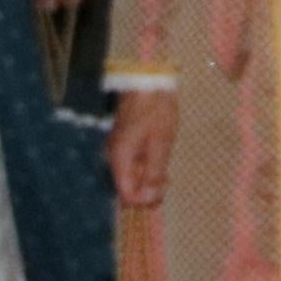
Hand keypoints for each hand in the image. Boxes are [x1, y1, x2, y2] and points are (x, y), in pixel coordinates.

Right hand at [108, 89, 178, 206]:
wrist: (148, 81)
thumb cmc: (155, 110)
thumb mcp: (160, 143)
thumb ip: (154, 172)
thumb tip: (150, 198)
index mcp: (120, 158)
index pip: (126, 194)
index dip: (144, 200)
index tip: (161, 194)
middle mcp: (114, 158)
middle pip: (127, 187)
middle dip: (148, 190)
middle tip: (167, 183)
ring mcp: (119, 150)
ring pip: (132, 177)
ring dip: (149, 179)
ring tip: (166, 172)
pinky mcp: (125, 144)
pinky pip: (133, 164)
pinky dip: (147, 168)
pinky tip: (160, 162)